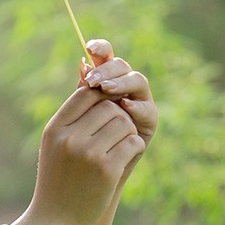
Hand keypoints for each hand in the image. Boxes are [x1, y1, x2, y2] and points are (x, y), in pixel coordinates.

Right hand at [31, 51, 147, 224]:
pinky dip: (133, 150)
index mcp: (55, 129)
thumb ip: (73, 114)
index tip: (106, 112)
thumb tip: (88, 71)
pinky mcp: (106, 169)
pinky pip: (132, 143)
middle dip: (117, 118)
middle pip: (109, 106)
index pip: (86, 93)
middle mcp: (69, 138)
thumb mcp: (56, 145)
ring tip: (116, 151)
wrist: (54, 223)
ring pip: (124, 123)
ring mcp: (88, 153)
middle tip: (113, 137)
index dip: (102, 98)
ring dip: (127, 134)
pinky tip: (122, 162)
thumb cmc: (57, 181)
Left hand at [79, 38, 157, 154]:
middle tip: (92, 81)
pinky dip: (136, 107)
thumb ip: (82, 92)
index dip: (101, 48)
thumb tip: (82, 64)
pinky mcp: (148, 121)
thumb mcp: (77, 116)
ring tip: (106, 89)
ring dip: (122, 83)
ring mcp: (139, 101)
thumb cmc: (79, 144)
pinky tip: (124, 107)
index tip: (89, 48)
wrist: (89, 177)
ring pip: (138, 81)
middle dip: (107, 70)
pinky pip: (147, 109)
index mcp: (104, 79)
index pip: (106, 56)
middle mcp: (124, 87)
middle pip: (122, 66)